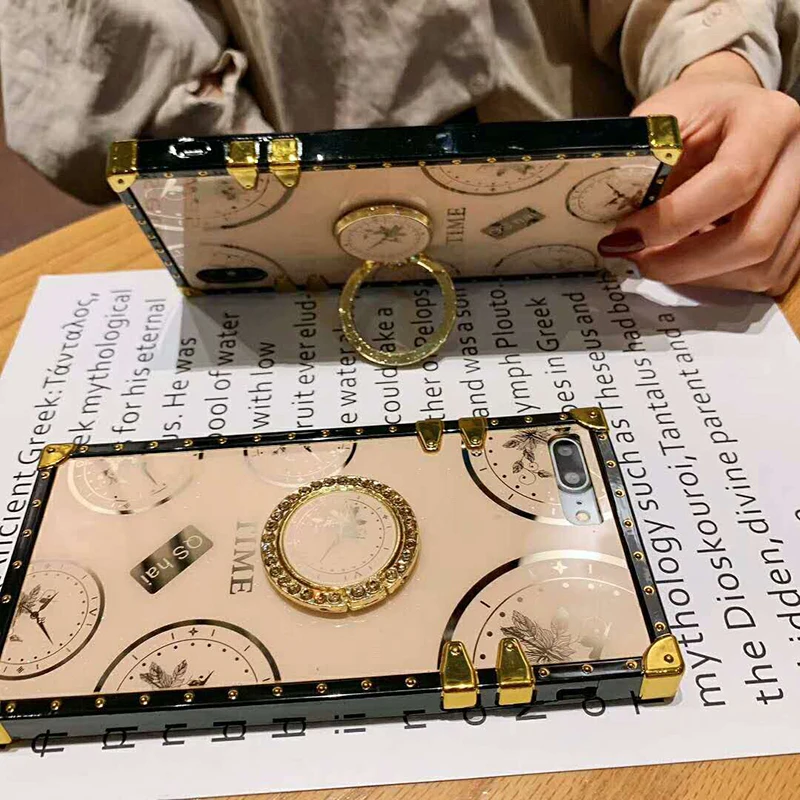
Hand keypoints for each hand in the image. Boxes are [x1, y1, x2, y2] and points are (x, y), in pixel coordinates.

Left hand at [598, 51, 799, 295]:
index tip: (625, 236)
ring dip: (698, 276)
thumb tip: (616, 230)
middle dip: (682, 263)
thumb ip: (638, 165)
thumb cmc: (692, 118)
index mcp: (768, 120)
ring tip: (657, 258)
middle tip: (637, 260)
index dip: (672, 220)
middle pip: (752, 238)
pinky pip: (766, 278)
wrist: (729, 113)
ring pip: (760, 268)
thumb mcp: (660, 121)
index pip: (732, 181)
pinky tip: (689, 260)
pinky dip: (719, 279)